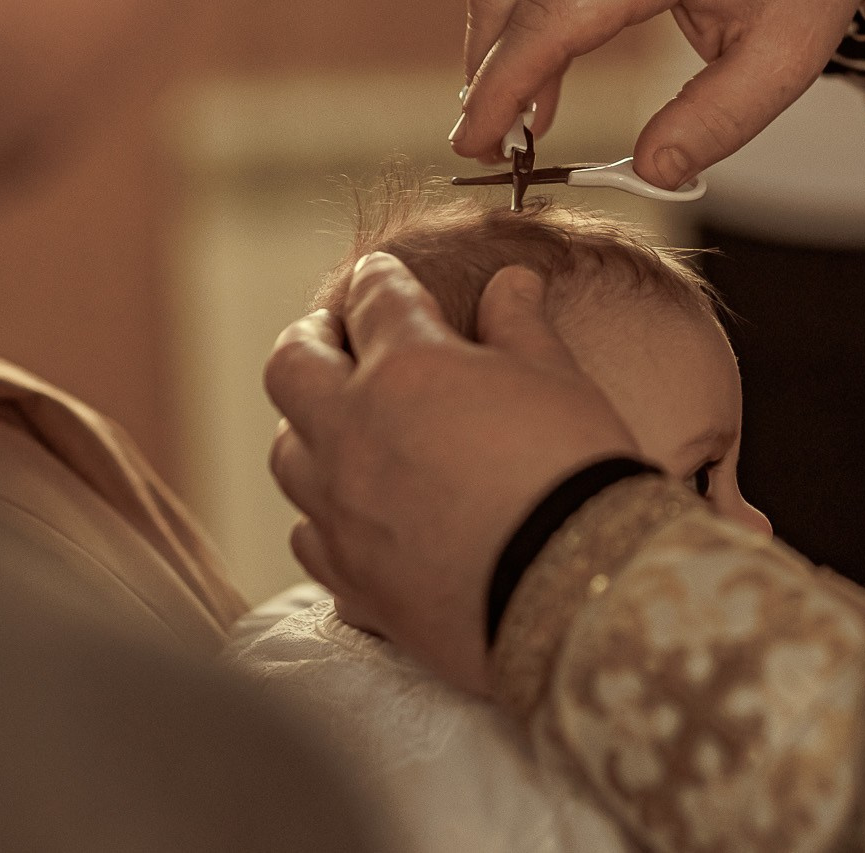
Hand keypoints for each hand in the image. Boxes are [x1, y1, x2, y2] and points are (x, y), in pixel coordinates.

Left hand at [266, 255, 639, 694]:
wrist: (577, 589)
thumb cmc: (574, 471)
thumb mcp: (558, 378)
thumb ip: (521, 325)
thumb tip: (512, 283)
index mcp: (406, 367)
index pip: (374, 299)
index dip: (380, 279)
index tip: (383, 275)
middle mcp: (353, 432)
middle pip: (293, 367)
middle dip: (310, 340)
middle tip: (332, 335)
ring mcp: (342, 511)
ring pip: (287, 455)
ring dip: (307, 428)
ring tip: (336, 423)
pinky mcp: (352, 579)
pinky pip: (311, 537)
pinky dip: (324, 516)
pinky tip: (351, 513)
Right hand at [454, 0, 864, 187]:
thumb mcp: (788, 59)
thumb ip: (718, 121)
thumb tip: (652, 172)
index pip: (550, 21)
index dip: (502, 91)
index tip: (478, 148)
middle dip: (484, 75)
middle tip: (484, 147)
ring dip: (502, 49)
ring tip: (518, 126)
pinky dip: (530, 19)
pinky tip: (550, 79)